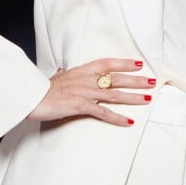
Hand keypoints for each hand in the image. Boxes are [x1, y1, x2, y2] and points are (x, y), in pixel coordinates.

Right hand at [28, 58, 154, 126]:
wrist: (33, 97)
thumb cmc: (43, 88)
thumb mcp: (57, 77)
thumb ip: (64, 74)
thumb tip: (63, 70)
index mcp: (83, 70)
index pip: (109, 63)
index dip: (125, 63)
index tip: (139, 64)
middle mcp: (88, 79)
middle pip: (117, 79)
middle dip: (136, 81)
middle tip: (151, 82)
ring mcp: (86, 93)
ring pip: (115, 95)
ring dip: (133, 98)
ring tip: (147, 99)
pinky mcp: (82, 106)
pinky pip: (103, 113)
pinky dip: (117, 118)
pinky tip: (128, 121)